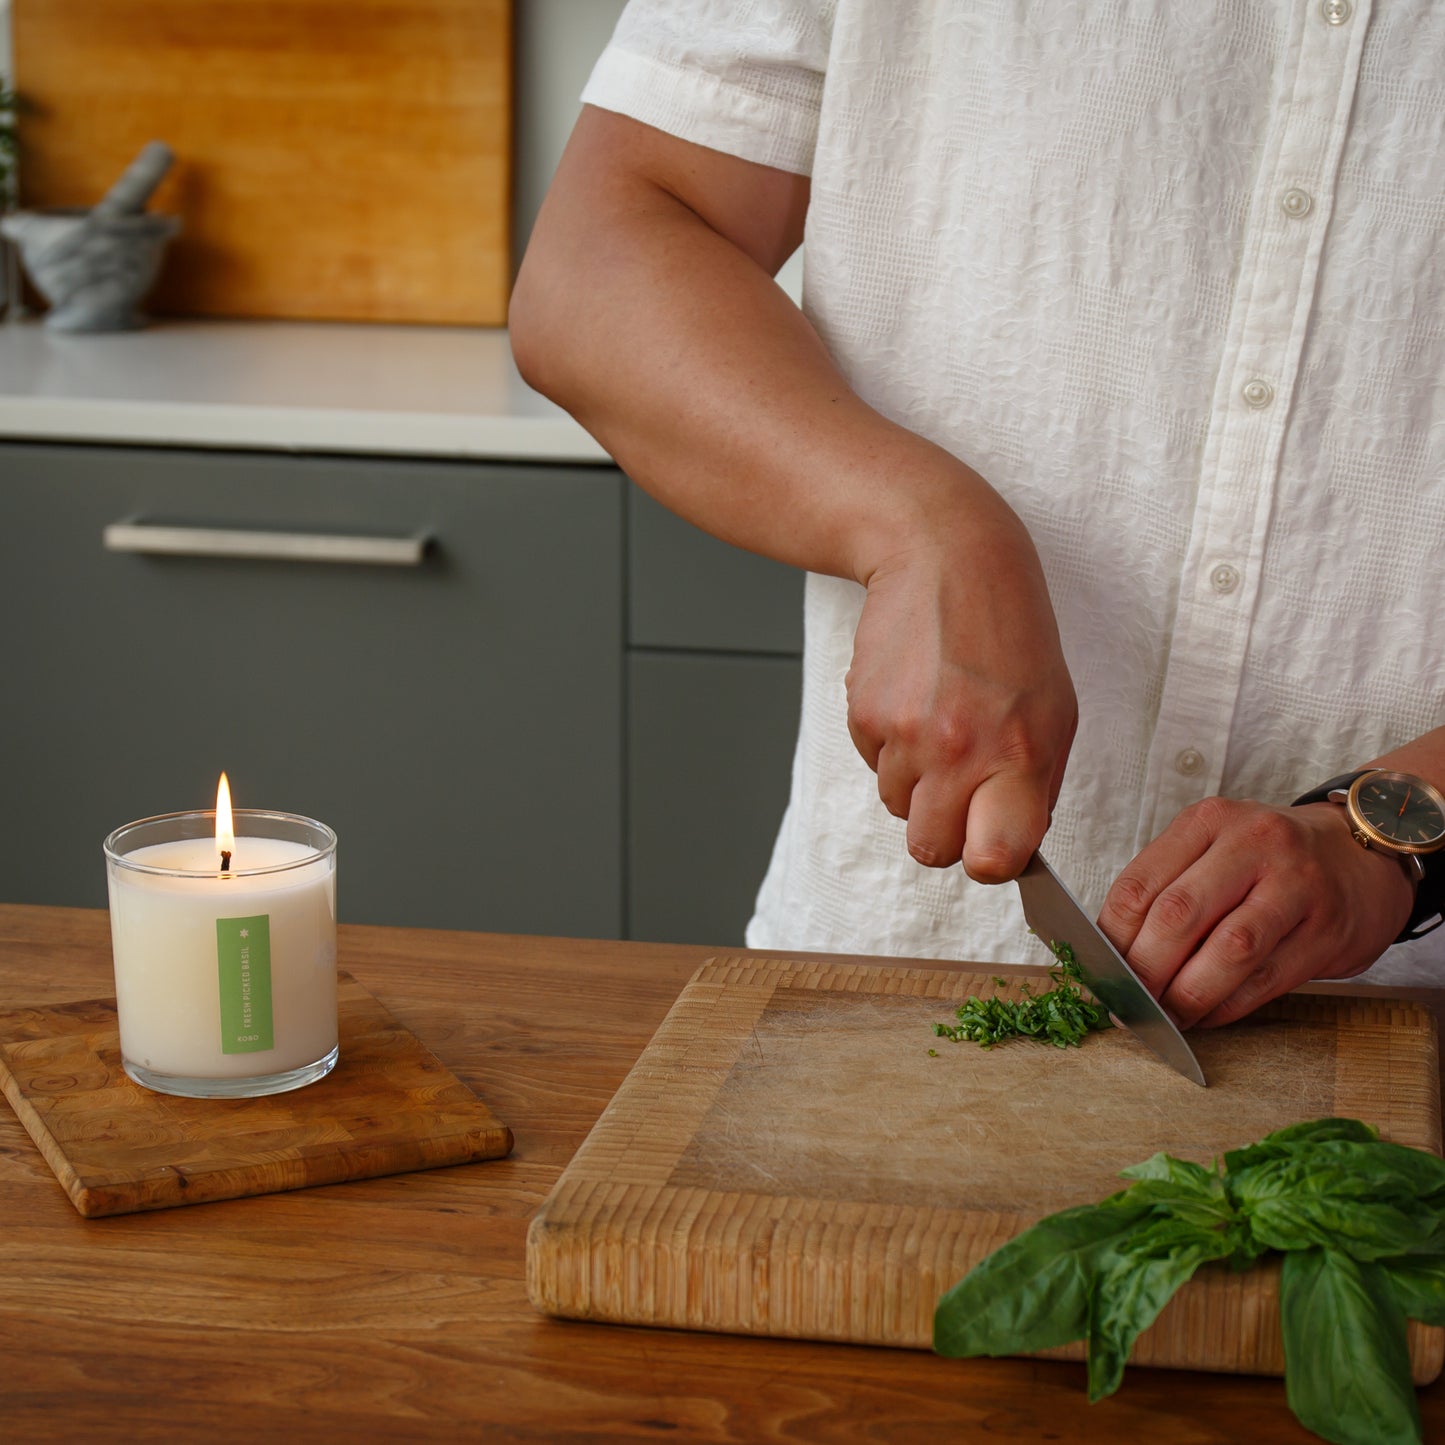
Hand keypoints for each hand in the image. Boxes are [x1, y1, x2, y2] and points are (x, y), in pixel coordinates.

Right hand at [844, 506, 1076, 882]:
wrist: (945, 558)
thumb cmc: (1009, 631)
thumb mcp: (1056, 709)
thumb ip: (1036, 783)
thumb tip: (1011, 840)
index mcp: (1019, 753)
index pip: (994, 859)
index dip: (990, 860)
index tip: (993, 842)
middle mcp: (959, 750)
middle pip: (931, 849)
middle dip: (943, 831)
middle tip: (959, 788)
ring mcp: (905, 733)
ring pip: (898, 806)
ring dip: (915, 781)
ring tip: (940, 723)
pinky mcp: (864, 713)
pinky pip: (871, 763)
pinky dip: (888, 745)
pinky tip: (913, 699)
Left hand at [1097, 798, 1415, 1028]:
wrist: (1363, 854)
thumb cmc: (1269, 860)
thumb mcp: (1213, 850)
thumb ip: (1165, 889)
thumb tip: (1109, 953)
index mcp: (1208, 821)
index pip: (1139, 884)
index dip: (1111, 937)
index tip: (1097, 971)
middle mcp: (1253, 844)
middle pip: (1178, 916)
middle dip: (1144, 971)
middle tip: (1127, 1004)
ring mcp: (1297, 885)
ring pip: (1228, 950)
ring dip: (1187, 995)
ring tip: (1165, 1018)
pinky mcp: (1329, 930)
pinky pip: (1265, 978)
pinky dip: (1226, 1006)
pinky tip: (1205, 1016)